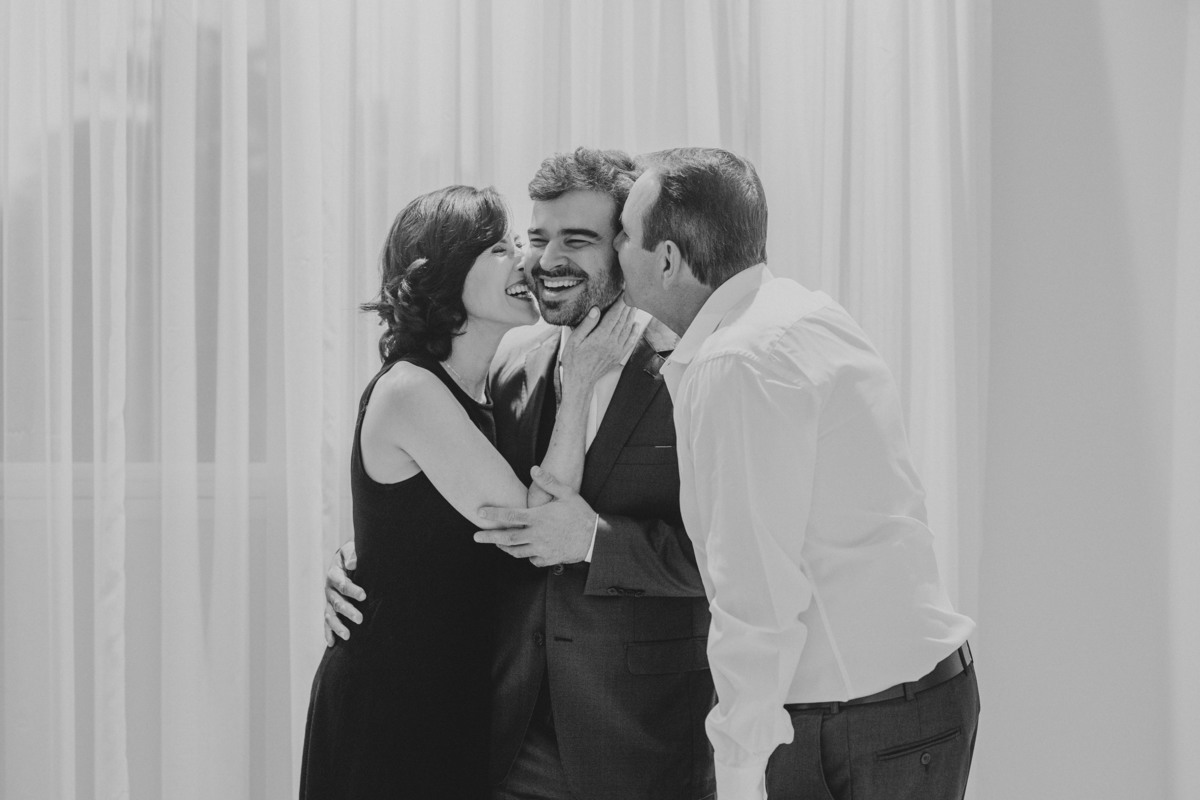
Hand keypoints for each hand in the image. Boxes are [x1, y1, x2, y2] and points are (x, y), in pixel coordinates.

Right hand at [323, 541, 365, 646]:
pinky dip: (328, 633)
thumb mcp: (350, 550)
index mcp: (334, 574)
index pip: (342, 584)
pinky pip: (327, 623)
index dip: (352, 590)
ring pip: (330, 615)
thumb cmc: (351, 555)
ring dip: (338, 626)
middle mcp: (329, 589)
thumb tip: (353, 563)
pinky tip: (332, 643)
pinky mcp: (329, 609)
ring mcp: (328, 600)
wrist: (345, 559)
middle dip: (348, 611)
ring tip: (348, 636)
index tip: (363, 595)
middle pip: (337, 602)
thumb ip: (351, 554)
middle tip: (360, 619)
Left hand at [474, 466, 597, 567]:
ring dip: (504, 547)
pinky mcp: (548, 559)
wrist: (595, 538)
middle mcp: (536, 535)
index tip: (480, 512)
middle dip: (489, 537)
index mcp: (538, 518)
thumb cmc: (581, 514)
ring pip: (516, 551)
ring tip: (497, 543)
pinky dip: (526, 555)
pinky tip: (524, 551)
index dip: (493, 513)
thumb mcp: (567, 493)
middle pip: (506, 538)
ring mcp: (541, 549)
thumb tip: (534, 469)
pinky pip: (531, 560)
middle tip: (475, 537)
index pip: (510, 515)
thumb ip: (548, 482)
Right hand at [560, 299, 638, 388]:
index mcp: (600, 337)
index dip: (619, 303)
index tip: (623, 292)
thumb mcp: (574, 341)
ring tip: (634, 306)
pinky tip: (635, 325)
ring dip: (631, 317)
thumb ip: (586, 325)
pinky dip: (634, 332)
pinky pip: (629, 341)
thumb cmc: (574, 361)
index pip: (613, 315)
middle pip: (622, 320)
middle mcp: (611, 343)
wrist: (580, 381)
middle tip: (632, 295)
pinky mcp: (618, 356)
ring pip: (627, 329)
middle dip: (627, 307)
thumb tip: (596, 310)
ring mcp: (616, 350)